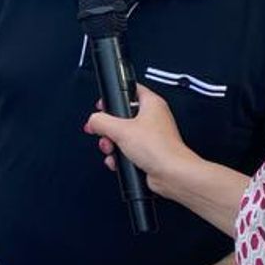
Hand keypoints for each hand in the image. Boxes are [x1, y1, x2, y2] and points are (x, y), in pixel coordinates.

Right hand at [84, 86, 198, 201]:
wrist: (171, 174)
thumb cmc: (159, 149)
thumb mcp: (120, 130)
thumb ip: (101, 121)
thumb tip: (93, 121)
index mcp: (152, 104)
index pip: (131, 90)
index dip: (114, 95)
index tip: (103, 104)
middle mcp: (153, 118)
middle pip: (122, 117)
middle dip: (108, 128)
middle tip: (104, 133)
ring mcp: (151, 136)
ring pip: (123, 135)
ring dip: (112, 144)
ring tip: (111, 149)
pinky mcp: (149, 153)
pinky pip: (128, 150)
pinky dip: (120, 156)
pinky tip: (118, 160)